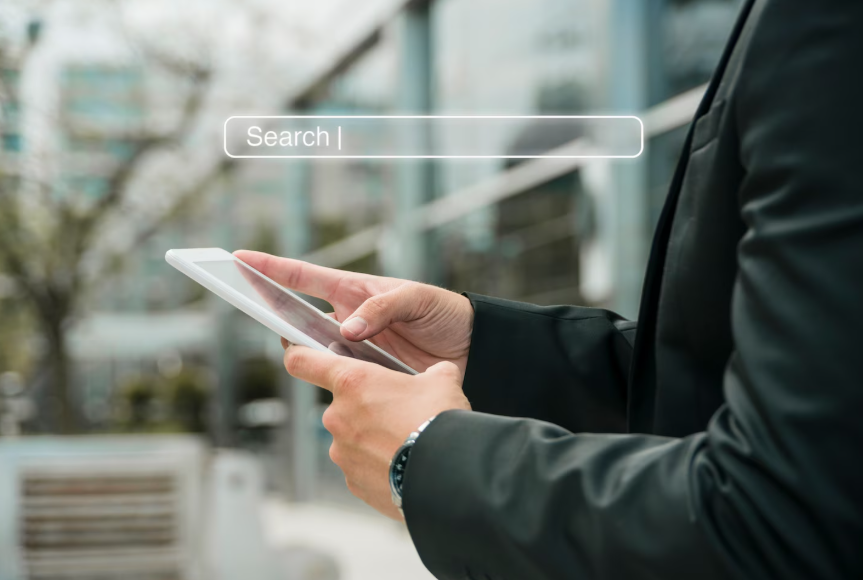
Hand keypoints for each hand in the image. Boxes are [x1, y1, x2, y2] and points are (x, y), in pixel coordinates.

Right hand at [234, 250, 473, 374]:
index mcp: (354, 292)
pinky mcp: (368, 376)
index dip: (271, 268)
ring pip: (317, 354)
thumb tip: (347, 330)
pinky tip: (340, 387)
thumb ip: (382, 308)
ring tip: (307, 357)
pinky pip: (342, 380)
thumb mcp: (416, 299)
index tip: (239, 258)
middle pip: (299, 320)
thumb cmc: (444, 312)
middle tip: (254, 314)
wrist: (474, 349)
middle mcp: (347, 320)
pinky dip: (336, 383)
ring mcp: (355, 349)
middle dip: (276, 317)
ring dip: (309, 357)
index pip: (304, 277)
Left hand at [282, 343, 470, 519]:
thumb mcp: (442, 380)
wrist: (447, 474)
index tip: (296, 351)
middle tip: (397, 411)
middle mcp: (338, 416)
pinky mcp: (352, 482)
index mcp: (352, 382)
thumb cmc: (438, 420)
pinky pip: (361, 465)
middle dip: (365, 406)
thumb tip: (439, 372)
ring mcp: (342, 452)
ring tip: (406, 441)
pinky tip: (403, 463)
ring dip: (372, 436)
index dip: (297, 354)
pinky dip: (378, 463)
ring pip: (353, 436)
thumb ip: (429, 371)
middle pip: (341, 404)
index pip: (303, 362)